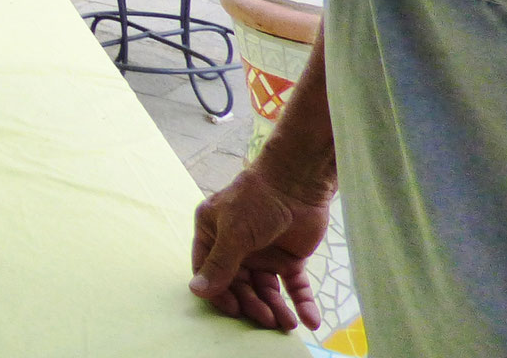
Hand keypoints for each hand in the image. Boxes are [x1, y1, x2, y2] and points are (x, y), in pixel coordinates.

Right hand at [189, 164, 332, 331]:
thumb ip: (219, 264)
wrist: (297, 182)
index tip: (233, 309)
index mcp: (213, 235)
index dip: (219, 293)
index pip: (210, 272)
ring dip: (275, 308)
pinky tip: (310, 320)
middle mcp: (236, 248)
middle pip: (240, 286)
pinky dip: (302, 303)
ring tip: (286, 324)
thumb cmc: (256, 200)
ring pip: (266, 290)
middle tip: (265, 318)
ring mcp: (263, 255)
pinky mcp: (289, 259)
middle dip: (252, 304)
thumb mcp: (233, 231)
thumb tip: (196, 291)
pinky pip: (294, 287)